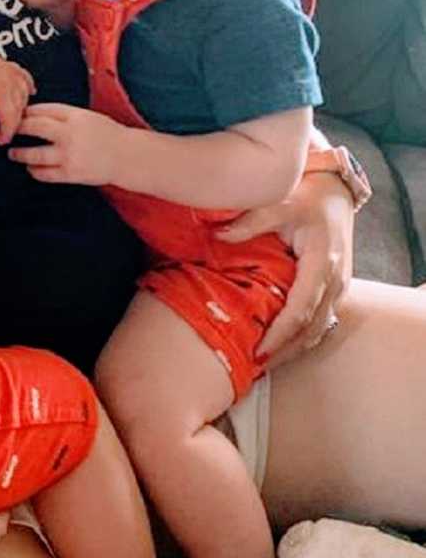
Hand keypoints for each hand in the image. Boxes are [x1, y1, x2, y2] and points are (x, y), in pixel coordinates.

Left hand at [0, 41, 34, 144]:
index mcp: (1, 93)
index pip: (10, 120)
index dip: (6, 134)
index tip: (1, 142)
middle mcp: (11, 83)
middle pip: (19, 109)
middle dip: (13, 124)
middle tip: (4, 133)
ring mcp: (13, 73)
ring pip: (25, 95)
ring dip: (21, 109)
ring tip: (11, 118)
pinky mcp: (11, 65)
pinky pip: (26, 78)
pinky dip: (28, 88)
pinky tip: (30, 93)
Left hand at [9, 102, 123, 184]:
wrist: (126, 156)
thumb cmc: (106, 134)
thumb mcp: (86, 116)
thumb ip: (63, 115)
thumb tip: (34, 115)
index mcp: (75, 115)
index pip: (42, 109)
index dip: (26, 112)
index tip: (18, 115)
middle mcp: (70, 133)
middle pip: (33, 127)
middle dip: (17, 128)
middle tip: (9, 131)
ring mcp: (69, 155)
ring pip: (33, 154)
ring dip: (19, 154)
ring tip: (13, 153)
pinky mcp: (70, 173)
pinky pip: (43, 173)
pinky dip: (33, 171)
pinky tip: (31, 168)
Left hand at [214, 171, 352, 365]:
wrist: (335, 193)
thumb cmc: (308, 196)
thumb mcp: (280, 202)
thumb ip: (251, 220)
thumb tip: (218, 235)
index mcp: (323, 262)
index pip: (301, 308)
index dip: (280, 333)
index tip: (259, 349)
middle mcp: (336, 280)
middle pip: (312, 328)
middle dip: (285, 350)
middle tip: (255, 364)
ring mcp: (339, 287)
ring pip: (319, 329)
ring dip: (294, 348)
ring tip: (265, 362)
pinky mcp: (335, 289)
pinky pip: (321, 321)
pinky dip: (302, 337)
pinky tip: (282, 345)